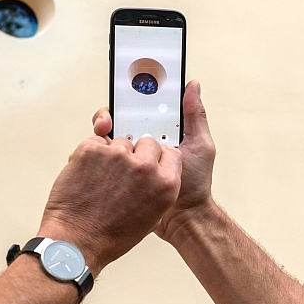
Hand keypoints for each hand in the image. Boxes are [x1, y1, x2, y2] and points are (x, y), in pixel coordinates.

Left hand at [37, 135, 180, 274]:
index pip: (171, 154)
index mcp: (164, 184)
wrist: (77, 240)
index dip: (158, 157)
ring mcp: (118, 156)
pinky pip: (96, 142)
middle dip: (137, 153)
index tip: (150, 160)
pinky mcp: (92, 150)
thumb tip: (151, 172)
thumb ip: (156, 189)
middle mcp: (145, 168)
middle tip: (123, 171)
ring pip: (120, 142)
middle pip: (148, 142)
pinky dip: (92, 154)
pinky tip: (88, 174)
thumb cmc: (109, 236)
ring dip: (112, 155)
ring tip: (102, 180)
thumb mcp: (150, 217)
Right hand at [92, 80, 216, 243]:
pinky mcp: (123, 173)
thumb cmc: (196, 183)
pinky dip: (102, 150)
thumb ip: (195, 116)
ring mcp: (133, 158)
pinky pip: (109, 157)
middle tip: (110, 116)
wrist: (183, 218)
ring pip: (113, 136)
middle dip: (114, 112)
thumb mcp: (200, 145)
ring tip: (104, 129)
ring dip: (105, 128)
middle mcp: (146, 143)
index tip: (126, 91)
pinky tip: (103, 147)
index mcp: (163, 133)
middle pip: (124, 119)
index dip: (134, 98)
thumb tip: (192, 84)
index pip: (145, 109)